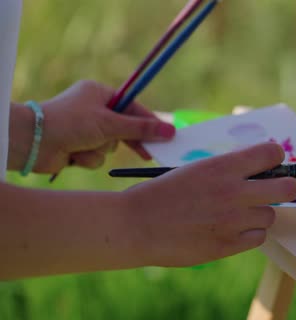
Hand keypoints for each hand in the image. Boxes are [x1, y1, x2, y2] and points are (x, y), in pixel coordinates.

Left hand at [10, 80, 175, 172]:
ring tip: (86, 146)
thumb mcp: (110, 124)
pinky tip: (74, 154)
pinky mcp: (79, 147)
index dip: (148, 121)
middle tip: (148, 153)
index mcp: (99, 94)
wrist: (33, 142)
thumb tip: (170, 130)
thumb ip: (141, 129)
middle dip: (128, 141)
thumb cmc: (71, 123)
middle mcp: (93, 109)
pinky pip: (97, 156)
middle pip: (124, 128)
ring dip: (101, 150)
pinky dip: (88, 157)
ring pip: (110, 146)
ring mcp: (85, 129)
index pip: (132, 107)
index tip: (166, 134)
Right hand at [123, 142, 295, 266]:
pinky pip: (258, 237)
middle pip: (288, 187)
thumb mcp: (196, 170)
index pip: (272, 153)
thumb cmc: (162, 193)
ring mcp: (233, 221)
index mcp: (223, 167)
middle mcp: (234, 192)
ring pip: (271, 215)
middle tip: (278, 189)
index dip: (275, 157)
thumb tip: (258, 172)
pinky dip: (249, 234)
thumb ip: (228, 171)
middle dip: (287, 186)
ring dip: (259, 213)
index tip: (271, 162)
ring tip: (238, 213)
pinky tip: (231, 229)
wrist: (135, 225)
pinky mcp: (228, 245)